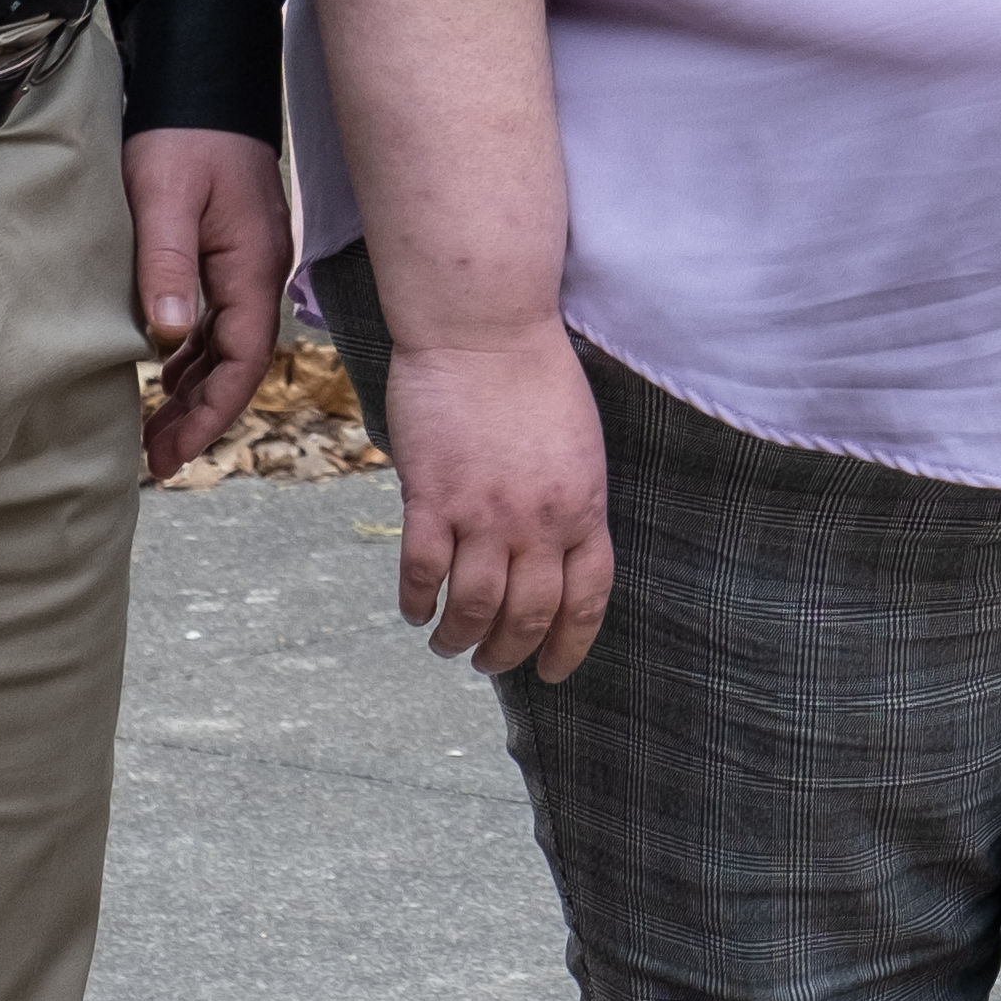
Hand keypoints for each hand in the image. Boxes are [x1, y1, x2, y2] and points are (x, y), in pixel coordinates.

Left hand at [126, 126, 295, 479]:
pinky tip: (167, 377)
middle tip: (156, 462)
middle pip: (238, 364)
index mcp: (252, 267)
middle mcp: (260, 272)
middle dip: (201, 418)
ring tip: (155, 434)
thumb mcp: (164, 198)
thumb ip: (167, 267)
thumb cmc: (182, 137)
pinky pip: (219, 322)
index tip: (170, 453)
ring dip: (195, 392)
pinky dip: (194, 358)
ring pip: (228, 347)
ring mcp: (249, 264)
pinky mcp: (232, 254)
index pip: (242, 362)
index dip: (210, 415)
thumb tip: (166, 340)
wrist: (205, 84)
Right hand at [378, 321, 615, 678]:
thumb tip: (546, 554)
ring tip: (448, 645)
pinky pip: (423, 573)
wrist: (485, 328)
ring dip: (458, 639)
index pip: (585, 600)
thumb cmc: (534, 376)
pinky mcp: (432, 499)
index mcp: (584, 508)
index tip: (551, 672)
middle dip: (507, 653)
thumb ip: (566, 504)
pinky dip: (417, 602)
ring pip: (473, 607)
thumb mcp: (577, 446)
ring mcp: (484, 513)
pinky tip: (415, 610)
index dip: (568, 646)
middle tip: (488, 662)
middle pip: (527, 616)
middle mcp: (539, 522)